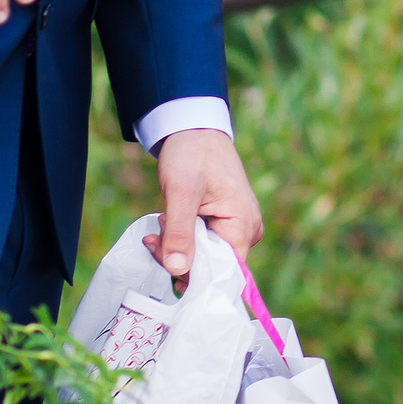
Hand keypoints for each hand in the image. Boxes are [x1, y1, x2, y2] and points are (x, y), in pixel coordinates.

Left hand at [149, 129, 262, 278]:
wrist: (193, 129)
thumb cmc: (192, 154)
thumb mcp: (181, 192)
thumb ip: (180, 233)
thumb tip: (178, 271)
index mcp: (244, 227)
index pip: (222, 272)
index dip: (192, 273)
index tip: (163, 254)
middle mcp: (246, 231)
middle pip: (210, 266)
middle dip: (178, 256)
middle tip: (155, 236)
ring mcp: (235, 227)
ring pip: (203, 256)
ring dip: (176, 246)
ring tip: (162, 222)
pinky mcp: (223, 223)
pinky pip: (201, 244)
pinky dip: (181, 238)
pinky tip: (167, 222)